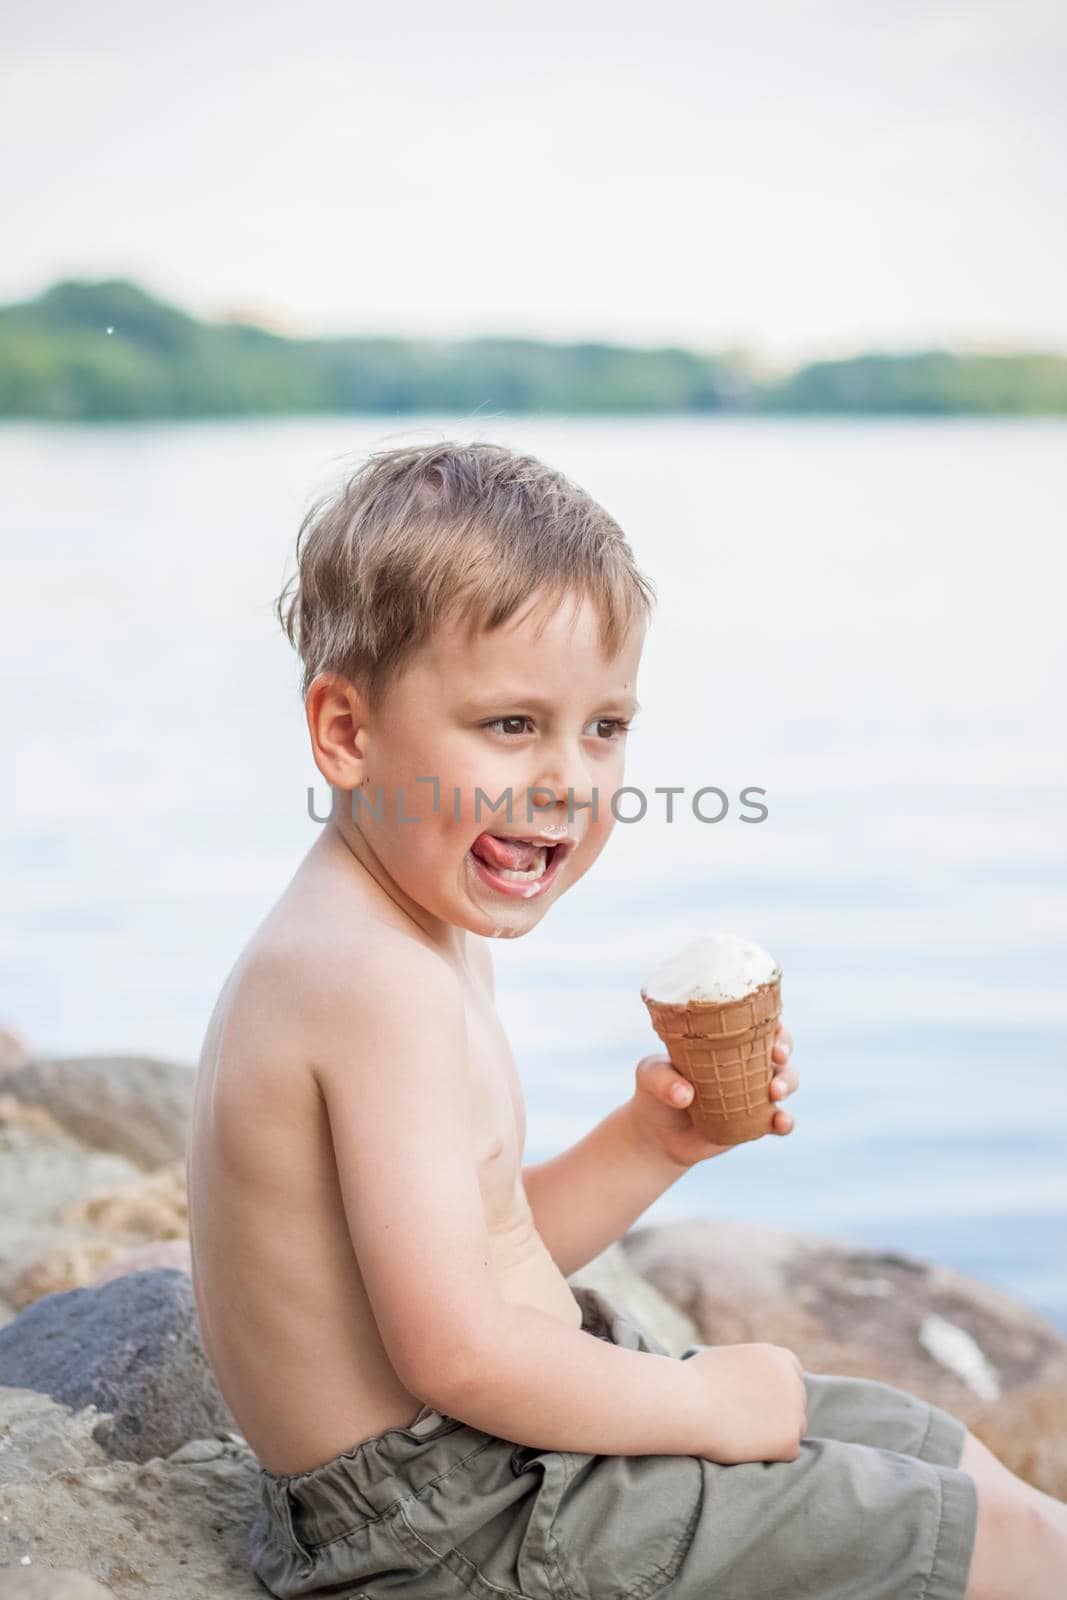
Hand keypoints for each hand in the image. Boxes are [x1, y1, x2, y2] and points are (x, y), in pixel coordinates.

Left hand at [626, 1018, 797, 1168]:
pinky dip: (786, 1122)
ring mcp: (754, 1094)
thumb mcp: (649, 1077)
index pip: (755, 1023)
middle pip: (780, 1048)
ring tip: (774, 1092)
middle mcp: (746, 1064)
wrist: (657, 1137)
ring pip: (786, 1080)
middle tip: (777, 1056)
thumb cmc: (654, 1093)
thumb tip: (685, 1094)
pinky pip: (780, 1121)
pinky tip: (780, 1122)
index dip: (770, 1020)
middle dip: (785, 1048)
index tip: (771, 1026)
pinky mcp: (757, 1123)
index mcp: (725, 1042)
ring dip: (788, 1082)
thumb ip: (662, 1080)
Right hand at [684, 1342, 806, 1463]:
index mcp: (776, 1356)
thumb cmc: (695, 1382)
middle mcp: (791, 1379)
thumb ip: (750, 1370)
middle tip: (750, 1424)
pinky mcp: (789, 1438)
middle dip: (778, 1413)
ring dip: (776, 1434)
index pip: (792, 1373)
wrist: (688, 1403)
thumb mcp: (728, 1360)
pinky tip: (746, 1446)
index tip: (761, 1402)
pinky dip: (770, 1454)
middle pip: (795, 1402)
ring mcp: (794, 1409)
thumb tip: (752, 1382)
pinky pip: (788, 1452)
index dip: (777, 1390)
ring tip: (742, 1434)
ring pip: (794, 1428)